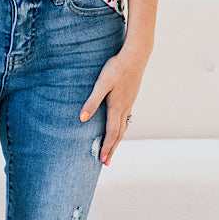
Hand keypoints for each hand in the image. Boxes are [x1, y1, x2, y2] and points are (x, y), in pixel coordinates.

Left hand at [79, 49, 147, 165]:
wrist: (135, 56)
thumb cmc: (116, 68)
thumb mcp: (101, 84)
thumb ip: (92, 101)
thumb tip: (82, 118)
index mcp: (117, 107)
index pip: (111, 133)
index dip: (106, 147)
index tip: (102, 160)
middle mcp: (125, 108)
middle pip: (119, 133)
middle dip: (112, 148)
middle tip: (106, 162)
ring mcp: (129, 103)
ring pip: (124, 126)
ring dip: (117, 139)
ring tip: (112, 147)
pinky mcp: (131, 97)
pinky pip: (126, 118)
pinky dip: (122, 128)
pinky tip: (119, 125)